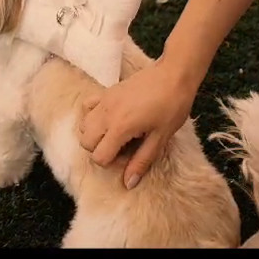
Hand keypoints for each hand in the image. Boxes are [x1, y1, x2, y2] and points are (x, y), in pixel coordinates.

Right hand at [79, 58, 195, 189]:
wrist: (174, 74)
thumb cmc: (172, 106)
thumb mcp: (161, 138)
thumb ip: (142, 161)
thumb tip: (128, 184)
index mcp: (120, 127)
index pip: (99, 156)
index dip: (112, 162)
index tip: (128, 155)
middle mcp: (106, 114)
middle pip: (86, 142)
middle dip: (100, 150)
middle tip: (122, 147)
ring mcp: (104, 101)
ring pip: (84, 125)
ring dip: (95, 134)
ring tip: (116, 133)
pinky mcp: (106, 91)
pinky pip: (88, 106)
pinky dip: (92, 115)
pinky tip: (109, 118)